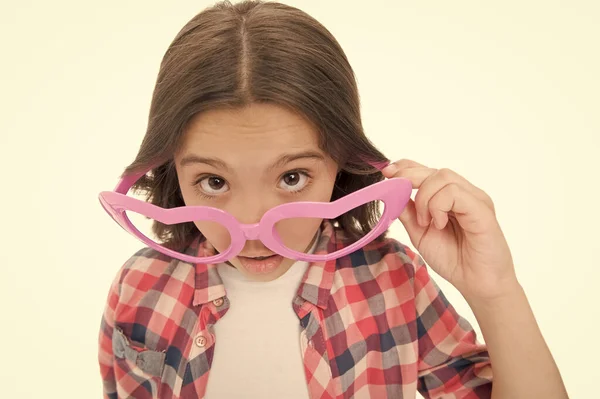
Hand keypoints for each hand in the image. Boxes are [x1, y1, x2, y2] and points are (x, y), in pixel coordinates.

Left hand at [382, 159, 518, 301]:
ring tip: (426, 223)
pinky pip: (454, 193)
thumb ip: (408, 213)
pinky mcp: (482, 209)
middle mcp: (464, 193)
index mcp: (449, 197)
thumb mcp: (420, 233)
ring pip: (443, 177)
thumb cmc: (453, 258)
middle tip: (395, 189)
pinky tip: (439, 224)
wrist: (477, 283)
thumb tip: (391, 193)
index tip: (387, 173)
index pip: (427, 170)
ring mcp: (474, 199)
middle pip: (433, 170)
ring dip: (424, 199)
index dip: (406, 167)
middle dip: (409, 176)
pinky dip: (439, 207)